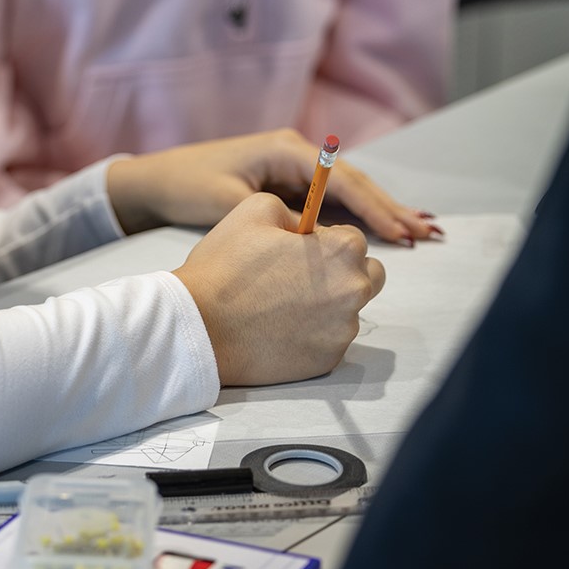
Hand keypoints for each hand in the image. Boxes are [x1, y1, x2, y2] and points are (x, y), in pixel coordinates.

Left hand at [106, 129, 440, 243]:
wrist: (157, 181)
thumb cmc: (188, 186)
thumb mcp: (227, 202)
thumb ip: (273, 217)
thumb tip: (312, 239)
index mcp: (285, 149)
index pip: (342, 179)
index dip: (374, 206)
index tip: (400, 230)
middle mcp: (295, 154)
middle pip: (354, 182)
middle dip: (390, 206)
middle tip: (427, 230)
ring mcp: (293, 170)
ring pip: (348, 192)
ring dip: (381, 212)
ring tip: (420, 231)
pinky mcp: (288, 187)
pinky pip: (331, 203)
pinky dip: (358, 216)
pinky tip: (385, 230)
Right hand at [173, 192, 384, 384]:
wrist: (201, 325)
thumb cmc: (227, 264)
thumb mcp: (256, 208)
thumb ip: (294, 209)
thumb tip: (307, 228)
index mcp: (342, 251)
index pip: (355, 238)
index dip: (325, 240)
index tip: (300, 248)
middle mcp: (354, 291)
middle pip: (367, 274)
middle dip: (342, 270)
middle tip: (300, 274)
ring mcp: (343, 330)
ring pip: (348, 308)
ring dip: (327, 302)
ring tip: (282, 302)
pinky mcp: (328, 360)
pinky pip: (331, 338)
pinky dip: (314, 331)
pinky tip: (280, 326)